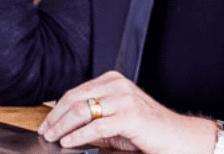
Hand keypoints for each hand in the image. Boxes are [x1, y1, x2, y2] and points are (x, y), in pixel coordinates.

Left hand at [36, 72, 213, 153]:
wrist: (177, 137)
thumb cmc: (147, 129)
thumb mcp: (116, 117)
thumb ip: (94, 116)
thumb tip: (65, 125)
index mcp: (113, 80)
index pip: (76, 92)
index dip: (57, 109)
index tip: (47, 122)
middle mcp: (117, 85)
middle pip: (75, 99)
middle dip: (55, 118)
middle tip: (45, 131)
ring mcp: (124, 99)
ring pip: (82, 111)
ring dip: (62, 127)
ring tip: (53, 138)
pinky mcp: (130, 116)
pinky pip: (96, 126)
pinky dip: (78, 135)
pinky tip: (69, 142)